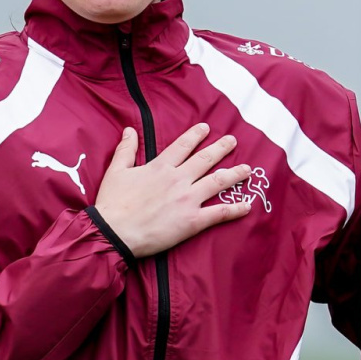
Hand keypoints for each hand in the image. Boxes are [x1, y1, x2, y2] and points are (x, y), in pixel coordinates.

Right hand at [93, 123, 254, 258]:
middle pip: (205, 160)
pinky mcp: (193, 220)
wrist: (114, 232)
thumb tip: (130, 130)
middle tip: (233, 140)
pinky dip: (235, 209)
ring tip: (248, 169)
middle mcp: (178, 180)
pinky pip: (219, 212)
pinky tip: (248, 205)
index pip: (182, 146)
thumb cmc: (112, 203)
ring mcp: (188, 199)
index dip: (196, 135)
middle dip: (221, 148)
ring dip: (235, 174)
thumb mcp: (116, 171)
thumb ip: (126, 150)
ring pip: (218, 182)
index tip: (207, 128)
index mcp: (160, 167)